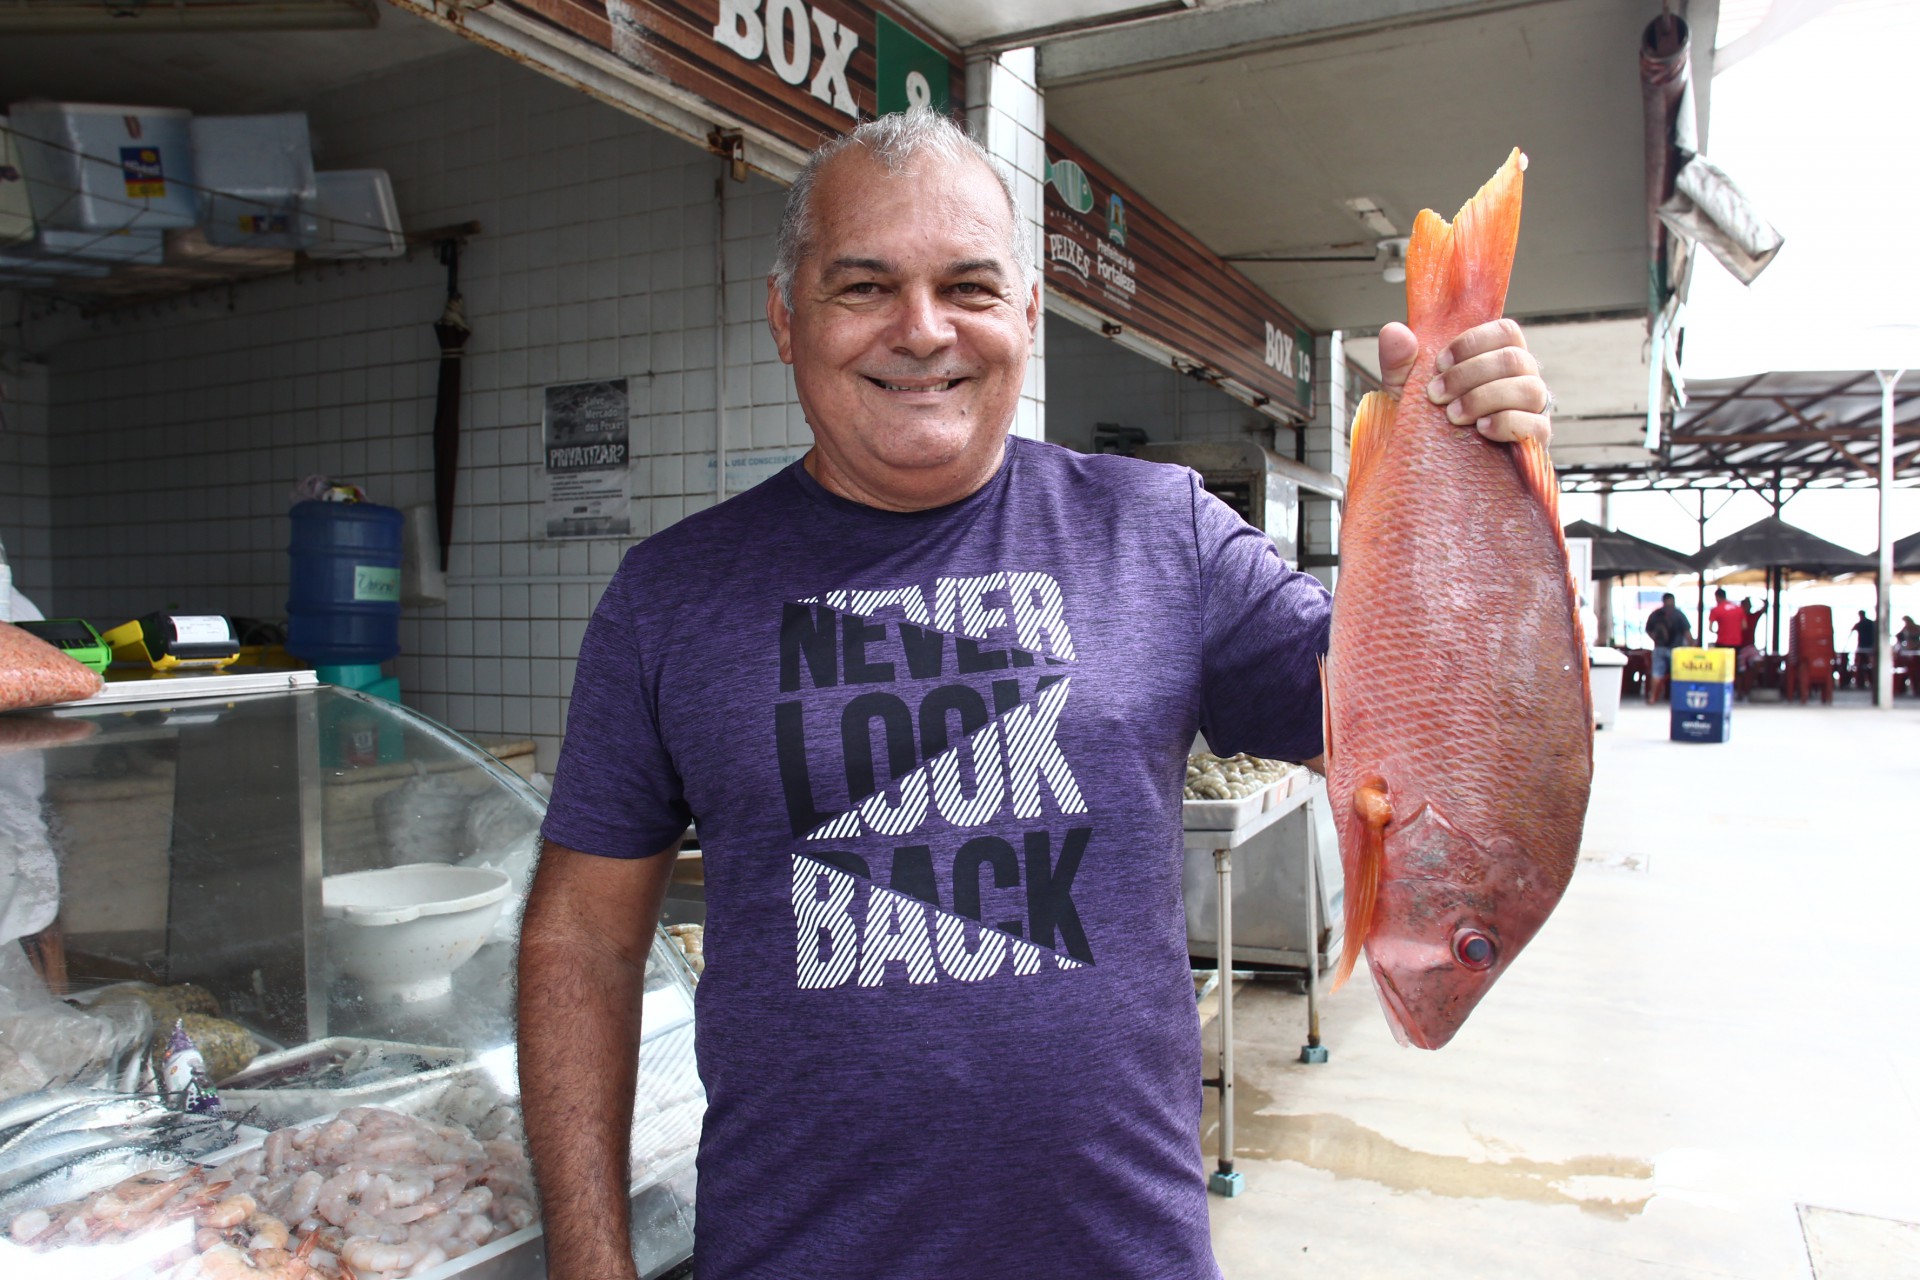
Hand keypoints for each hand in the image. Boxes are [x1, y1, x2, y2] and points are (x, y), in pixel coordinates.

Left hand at [1377, 318, 1552, 444]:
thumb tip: (1394, 331)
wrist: (1428, 466)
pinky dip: (1506, 423)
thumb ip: (1398, 358)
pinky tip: (1481, 429)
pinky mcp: (1534, 440)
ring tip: (1453, 415)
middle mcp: (1520, 378)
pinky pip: (1536, 425)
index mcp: (1496, 357)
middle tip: (1436, 394)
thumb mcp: (1404, 388)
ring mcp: (1531, 409)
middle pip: (1514, 358)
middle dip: (1469, 374)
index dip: (1473, 343)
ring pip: (1529, 389)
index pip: (1506, 332)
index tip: (1440, 363)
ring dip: (1485, 398)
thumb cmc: (1424, 419)